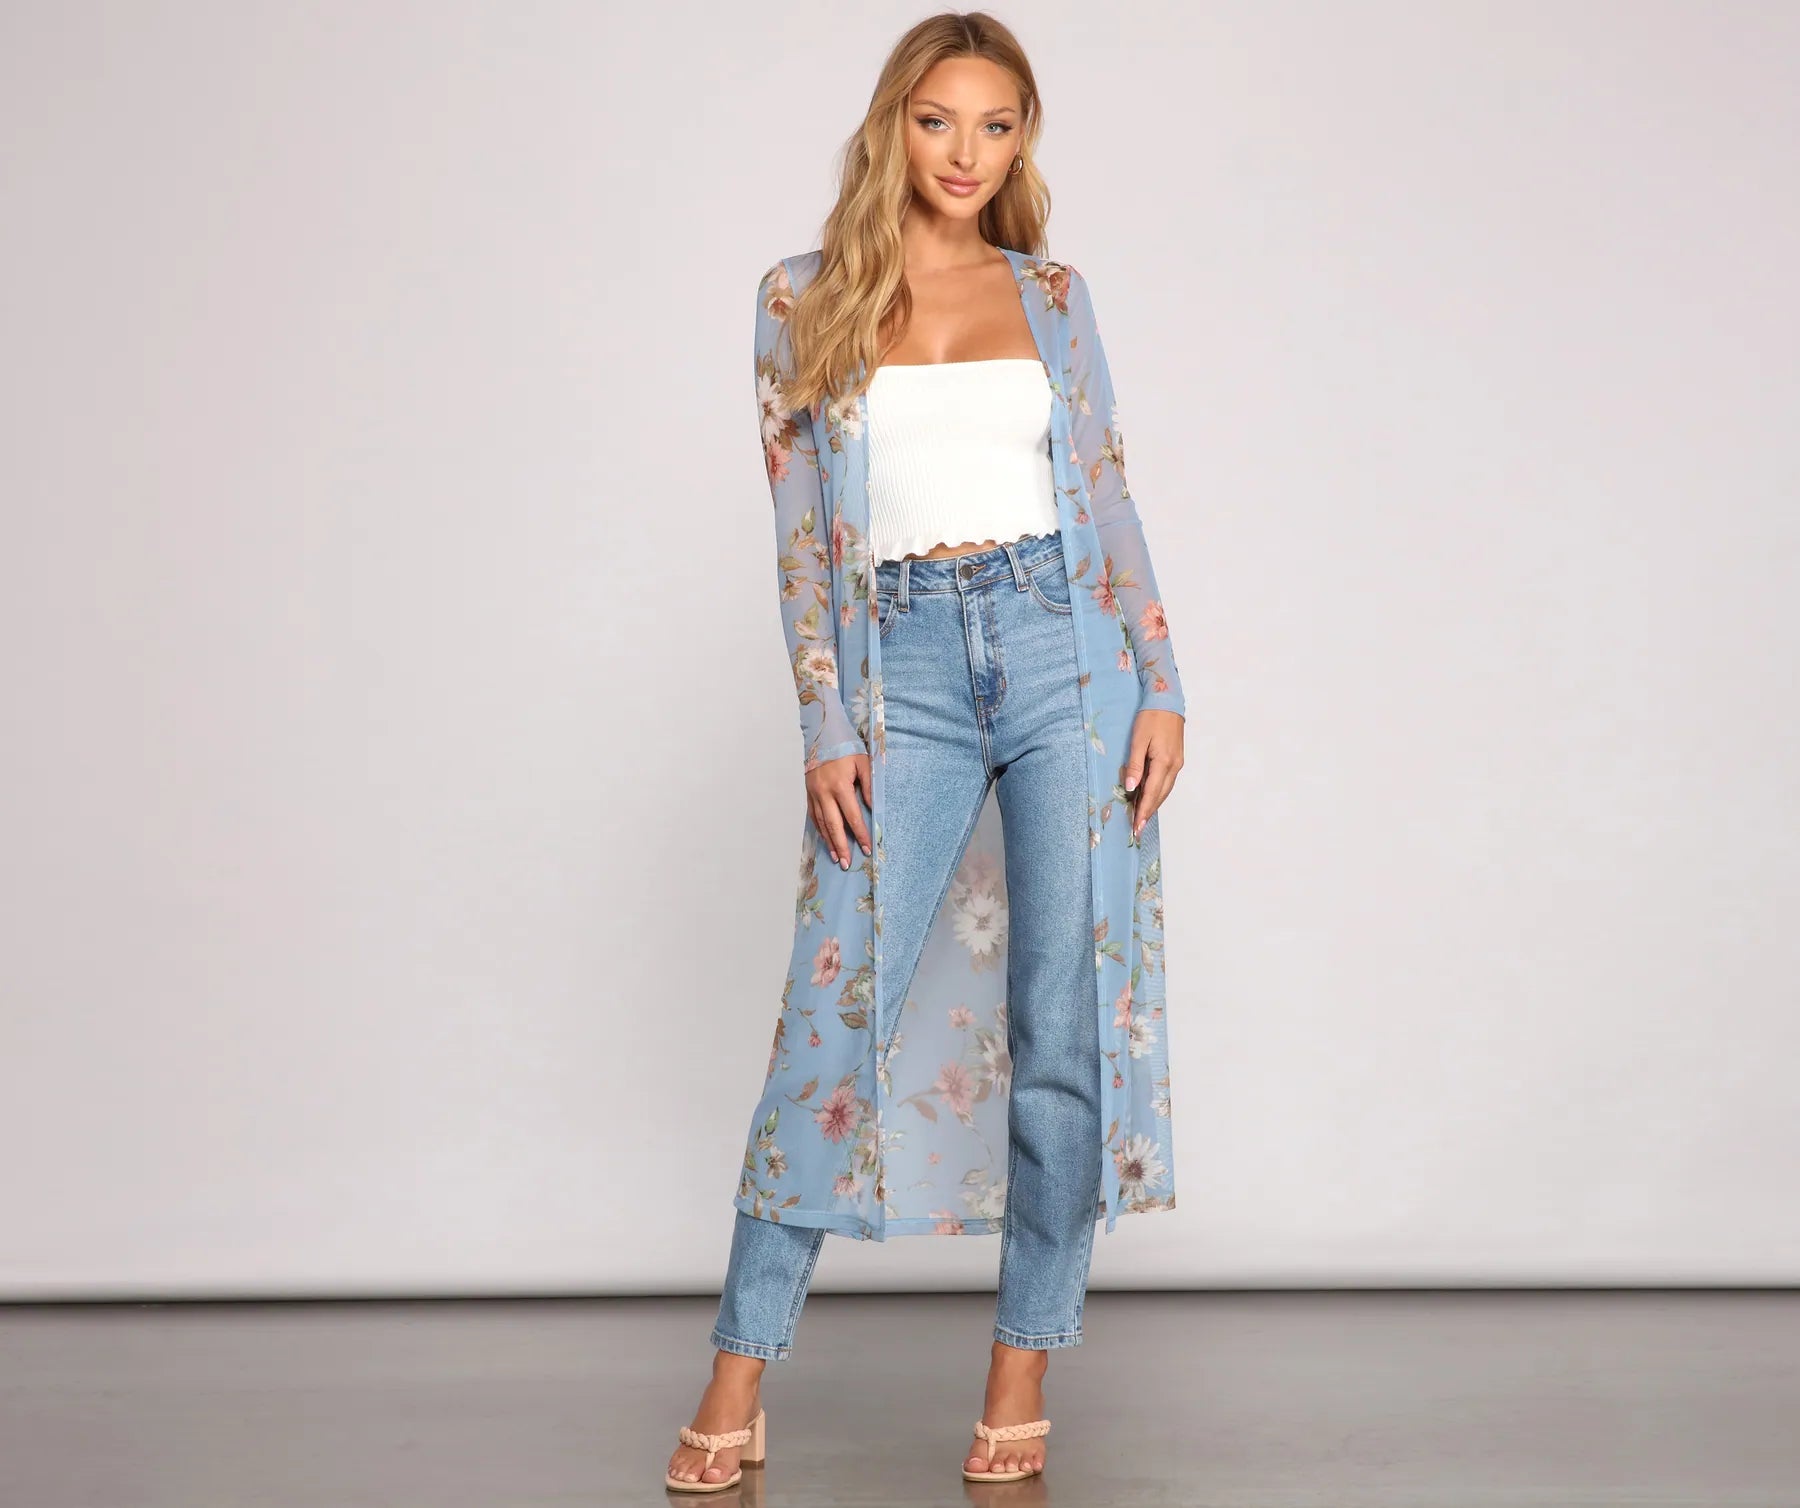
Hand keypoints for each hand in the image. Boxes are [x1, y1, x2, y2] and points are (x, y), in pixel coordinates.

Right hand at [806, 751, 872, 868]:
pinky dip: (820, 830)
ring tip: (837, 858)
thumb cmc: (846, 747)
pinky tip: (826, 841)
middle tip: (847, 864)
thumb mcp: (864, 763)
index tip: (866, 848)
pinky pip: (814, 816)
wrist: (822, 734)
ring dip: (829, 842)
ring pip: (822, 823)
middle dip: (841, 846)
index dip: (860, 834)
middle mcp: (824, 792)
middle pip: (834, 825)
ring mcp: (813, 794)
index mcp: (840, 785)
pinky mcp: (808, 793)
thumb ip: (870, 786)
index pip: (852, 816)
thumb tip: (874, 808)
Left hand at [1123, 710, 1184, 837]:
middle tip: (1137, 828)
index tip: (1136, 827)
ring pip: (1165, 790)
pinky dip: (1158, 792)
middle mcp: (1174, 766)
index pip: (1152, 793)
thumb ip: (1135, 765)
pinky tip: (1149, 797)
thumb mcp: (1138, 740)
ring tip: (1141, 817)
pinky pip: (1166, 782)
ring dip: (1153, 804)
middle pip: (1161, 795)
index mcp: (1164, 762)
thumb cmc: (1150, 718)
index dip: (1143, 811)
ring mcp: (1177, 763)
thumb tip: (1132, 788)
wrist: (1167, 701)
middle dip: (1148, 812)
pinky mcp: (1176, 759)